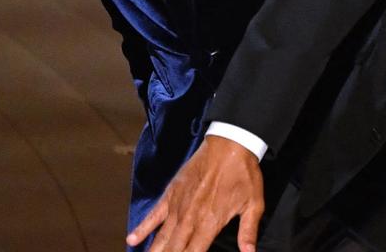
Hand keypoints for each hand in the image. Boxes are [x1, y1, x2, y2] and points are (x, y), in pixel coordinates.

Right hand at [126, 136, 265, 251]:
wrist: (230, 144)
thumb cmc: (244, 175)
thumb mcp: (254, 204)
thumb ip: (248, 231)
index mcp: (210, 223)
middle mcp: (190, 218)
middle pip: (174, 249)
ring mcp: (178, 206)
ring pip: (162, 236)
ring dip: (154, 251)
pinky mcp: (171, 193)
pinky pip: (154, 214)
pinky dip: (142, 227)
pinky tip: (131, 239)